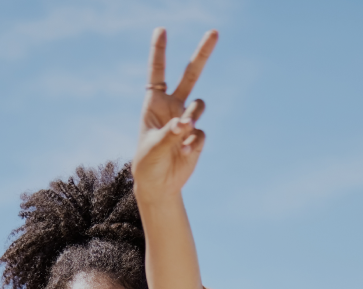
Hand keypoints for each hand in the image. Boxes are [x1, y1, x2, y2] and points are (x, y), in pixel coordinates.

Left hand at [131, 27, 218, 201]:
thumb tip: (186, 124)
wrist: (159, 185)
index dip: (159, 51)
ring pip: (199, 106)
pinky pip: (201, 133)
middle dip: (202, 54)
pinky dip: (195, 142)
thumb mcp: (153, 148)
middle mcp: (172, 107)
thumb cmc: (148, 164)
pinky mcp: (197, 137)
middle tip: (214, 32)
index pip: (157, 73)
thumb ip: (169, 134)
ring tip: (183, 131)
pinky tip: (186, 152)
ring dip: (193, 116)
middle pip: (191, 75)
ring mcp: (187, 121)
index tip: (161, 29)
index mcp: (154, 103)